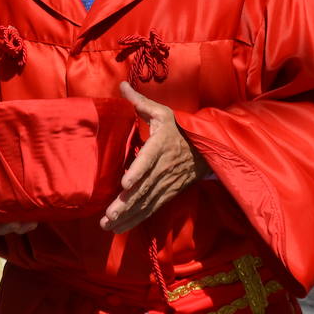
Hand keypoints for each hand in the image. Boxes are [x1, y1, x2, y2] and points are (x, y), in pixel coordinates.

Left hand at [101, 81, 210, 232]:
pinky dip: (135, 220)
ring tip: (108, 225)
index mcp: (161, 145)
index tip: (125, 183)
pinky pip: (150, 209)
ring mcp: (166, 184)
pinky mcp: (167, 194)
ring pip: (146, 202)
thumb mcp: (162, 112)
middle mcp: (164, 168)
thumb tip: (120, 85)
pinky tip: (119, 228)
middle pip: (145, 188)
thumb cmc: (178, 129)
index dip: (138, 172)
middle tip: (109, 215)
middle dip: (126, 204)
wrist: (205, 150)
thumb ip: (139, 101)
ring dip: (127, 216)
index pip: (149, 159)